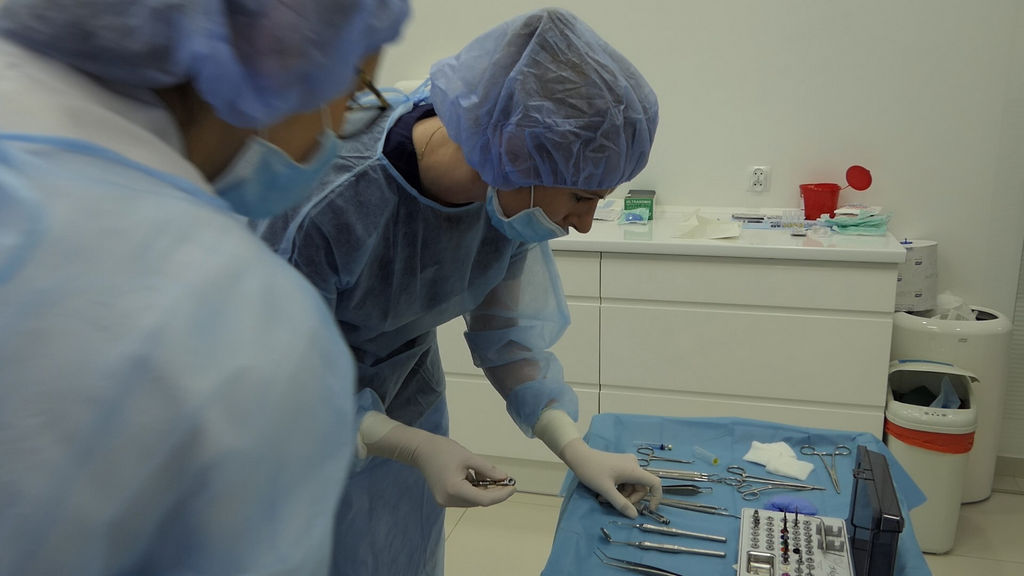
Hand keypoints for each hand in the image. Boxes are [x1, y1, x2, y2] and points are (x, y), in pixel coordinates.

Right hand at [365, 419, 515, 507]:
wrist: (420, 450)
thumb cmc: (443, 450)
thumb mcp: (469, 457)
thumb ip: (487, 469)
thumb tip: (504, 478)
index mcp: (454, 489)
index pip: (483, 499)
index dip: (501, 495)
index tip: (513, 486)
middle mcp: (449, 500)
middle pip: (479, 501)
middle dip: (494, 491)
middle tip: (506, 479)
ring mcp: (445, 501)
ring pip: (473, 500)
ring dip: (485, 490)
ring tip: (488, 474)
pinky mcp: (444, 499)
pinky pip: (466, 497)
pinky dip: (475, 489)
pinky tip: (476, 477)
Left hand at [559, 438, 661, 517]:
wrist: (579, 456)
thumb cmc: (592, 472)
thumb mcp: (606, 490)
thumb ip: (621, 503)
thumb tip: (634, 515)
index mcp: (633, 470)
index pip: (655, 483)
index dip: (656, 497)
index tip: (650, 509)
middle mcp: (633, 465)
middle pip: (640, 487)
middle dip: (629, 498)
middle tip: (613, 503)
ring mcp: (627, 464)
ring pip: (631, 486)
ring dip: (621, 495)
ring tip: (603, 499)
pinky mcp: (621, 465)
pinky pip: (625, 481)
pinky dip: (618, 489)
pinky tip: (604, 492)